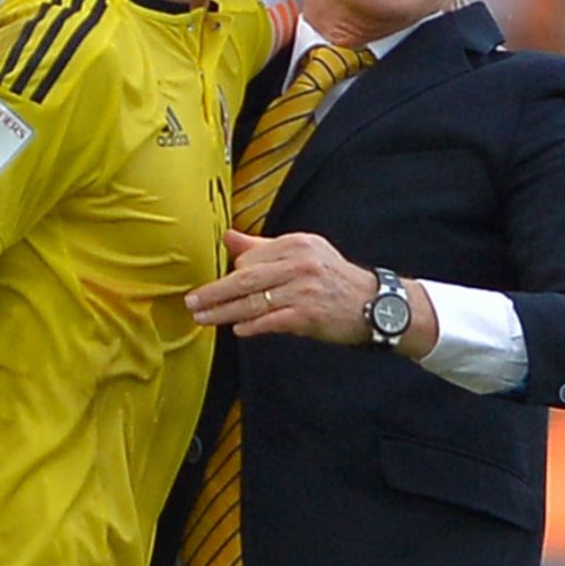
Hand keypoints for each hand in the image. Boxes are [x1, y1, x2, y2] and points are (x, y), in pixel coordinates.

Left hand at [187, 229, 376, 344]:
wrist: (373, 304)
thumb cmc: (333, 278)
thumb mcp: (303, 252)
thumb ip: (262, 247)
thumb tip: (227, 236)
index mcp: (295, 244)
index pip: (250, 258)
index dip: (230, 275)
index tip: (215, 288)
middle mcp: (299, 264)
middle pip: (245, 278)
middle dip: (214, 292)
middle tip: (191, 303)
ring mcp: (303, 290)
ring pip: (254, 302)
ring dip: (224, 312)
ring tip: (203, 318)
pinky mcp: (308, 315)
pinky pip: (271, 321)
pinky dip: (251, 326)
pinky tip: (237, 329)